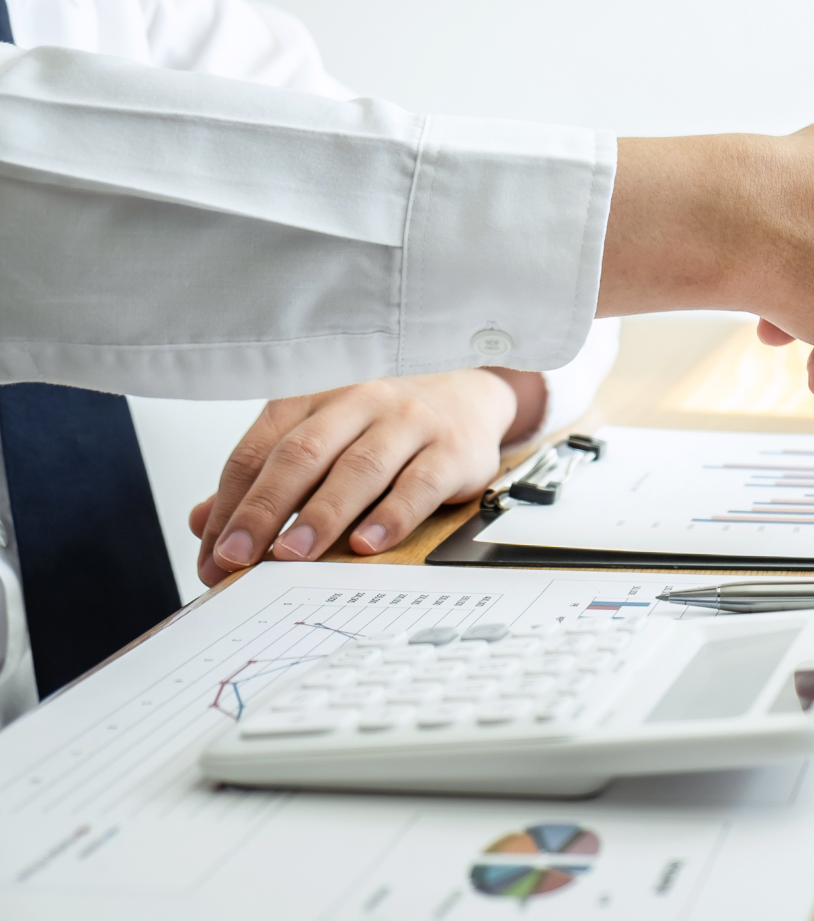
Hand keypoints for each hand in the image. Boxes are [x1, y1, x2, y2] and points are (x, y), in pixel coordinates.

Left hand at [192, 369, 536, 585]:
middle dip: (264, 509)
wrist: (469, 399)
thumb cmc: (385, 428)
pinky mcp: (451, 449)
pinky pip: (419, 484)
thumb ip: (265, 480)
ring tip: (293, 555)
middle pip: (301, 455)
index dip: (230, 505)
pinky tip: (367, 544)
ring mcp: (407, 423)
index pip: (258, 451)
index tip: (214, 555)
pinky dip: (391, 517)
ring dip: (320, 515)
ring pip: (357, 468)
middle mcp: (357, 402)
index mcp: (312, 399)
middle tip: (238, 557)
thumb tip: (201, 522)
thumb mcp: (322, 441)